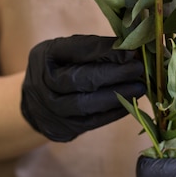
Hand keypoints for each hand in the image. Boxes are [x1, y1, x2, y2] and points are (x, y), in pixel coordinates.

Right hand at [21, 35, 144, 141]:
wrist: (36, 104)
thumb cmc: (61, 69)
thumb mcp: (68, 52)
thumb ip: (94, 49)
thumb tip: (130, 49)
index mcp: (46, 55)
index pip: (77, 50)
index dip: (105, 50)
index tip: (130, 50)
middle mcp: (44, 82)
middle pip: (80, 78)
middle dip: (113, 73)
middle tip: (138, 68)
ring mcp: (52, 108)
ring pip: (85, 104)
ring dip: (116, 95)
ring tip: (139, 87)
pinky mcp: (64, 127)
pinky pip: (92, 121)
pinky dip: (113, 112)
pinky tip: (130, 103)